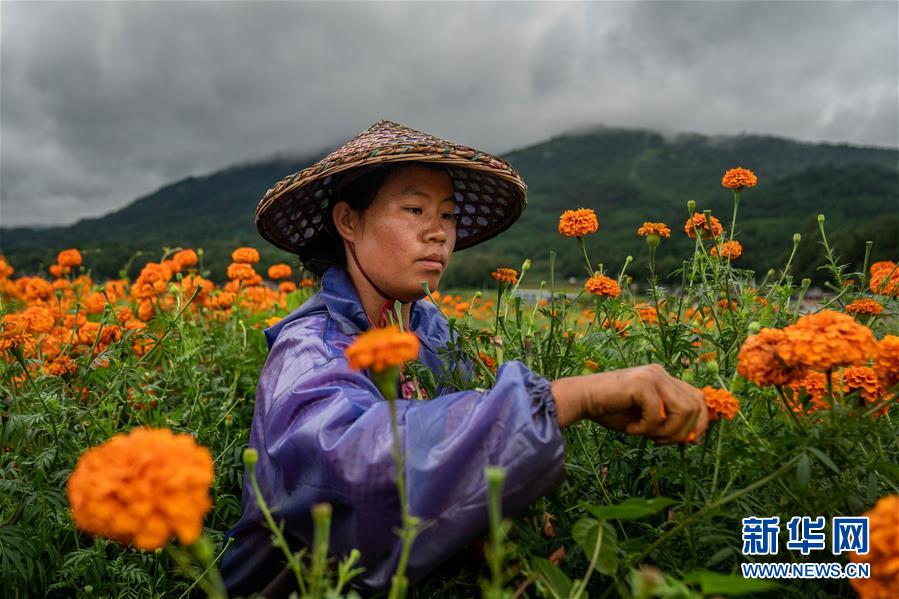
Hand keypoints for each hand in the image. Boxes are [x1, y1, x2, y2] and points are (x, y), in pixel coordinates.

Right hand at [552, 364, 708, 443]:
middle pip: (695, 406)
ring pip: (684, 411)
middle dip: (682, 432)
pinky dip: (645, 429)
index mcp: (664, 378)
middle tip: (658, 441)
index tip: (688, 441)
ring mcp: (652, 376)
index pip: (698, 398)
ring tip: (646, 435)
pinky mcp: (642, 384)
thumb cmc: (610, 411)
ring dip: (666, 431)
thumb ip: (668, 422)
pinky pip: (658, 415)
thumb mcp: (646, 419)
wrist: (581, 399)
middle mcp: (661, 373)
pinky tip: (630, 428)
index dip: (701, 422)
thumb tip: (692, 439)